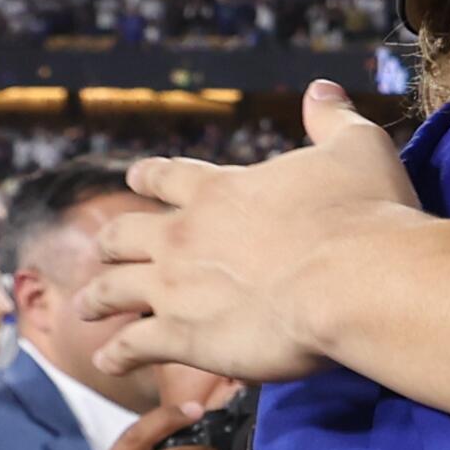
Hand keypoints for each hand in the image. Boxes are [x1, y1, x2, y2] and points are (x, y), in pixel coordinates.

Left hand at [78, 80, 421, 380]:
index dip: (148, 178)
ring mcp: (175, 289)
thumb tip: (322, 88)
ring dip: (96, 299)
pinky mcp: (182, 338)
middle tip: (104, 250)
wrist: (356, 281)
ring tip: (84, 309)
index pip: (166, 177)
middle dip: (111, 243)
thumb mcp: (358, 148)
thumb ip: (332, 119)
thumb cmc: (365, 214)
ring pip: (111, 291)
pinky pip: (132, 347)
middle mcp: (183, 235)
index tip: (134, 179)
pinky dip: (118, 354)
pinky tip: (111, 360)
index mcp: (219, 189)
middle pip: (122, 235)